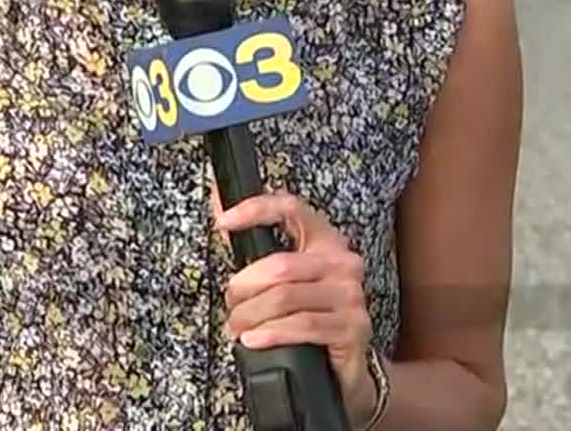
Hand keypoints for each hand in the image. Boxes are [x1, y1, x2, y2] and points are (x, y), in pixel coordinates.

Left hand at [212, 189, 379, 424]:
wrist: (345, 370)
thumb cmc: (310, 317)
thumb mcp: (284, 281)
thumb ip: (254, 244)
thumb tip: (218, 201)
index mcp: (326, 241)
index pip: (292, 208)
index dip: (256, 209)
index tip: (223, 221)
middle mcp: (343, 263)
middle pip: (279, 265)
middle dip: (243, 288)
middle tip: (230, 305)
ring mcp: (350, 296)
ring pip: (285, 298)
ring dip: (251, 315)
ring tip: (236, 327)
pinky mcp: (352, 328)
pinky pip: (302, 325)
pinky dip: (270, 333)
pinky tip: (253, 339)